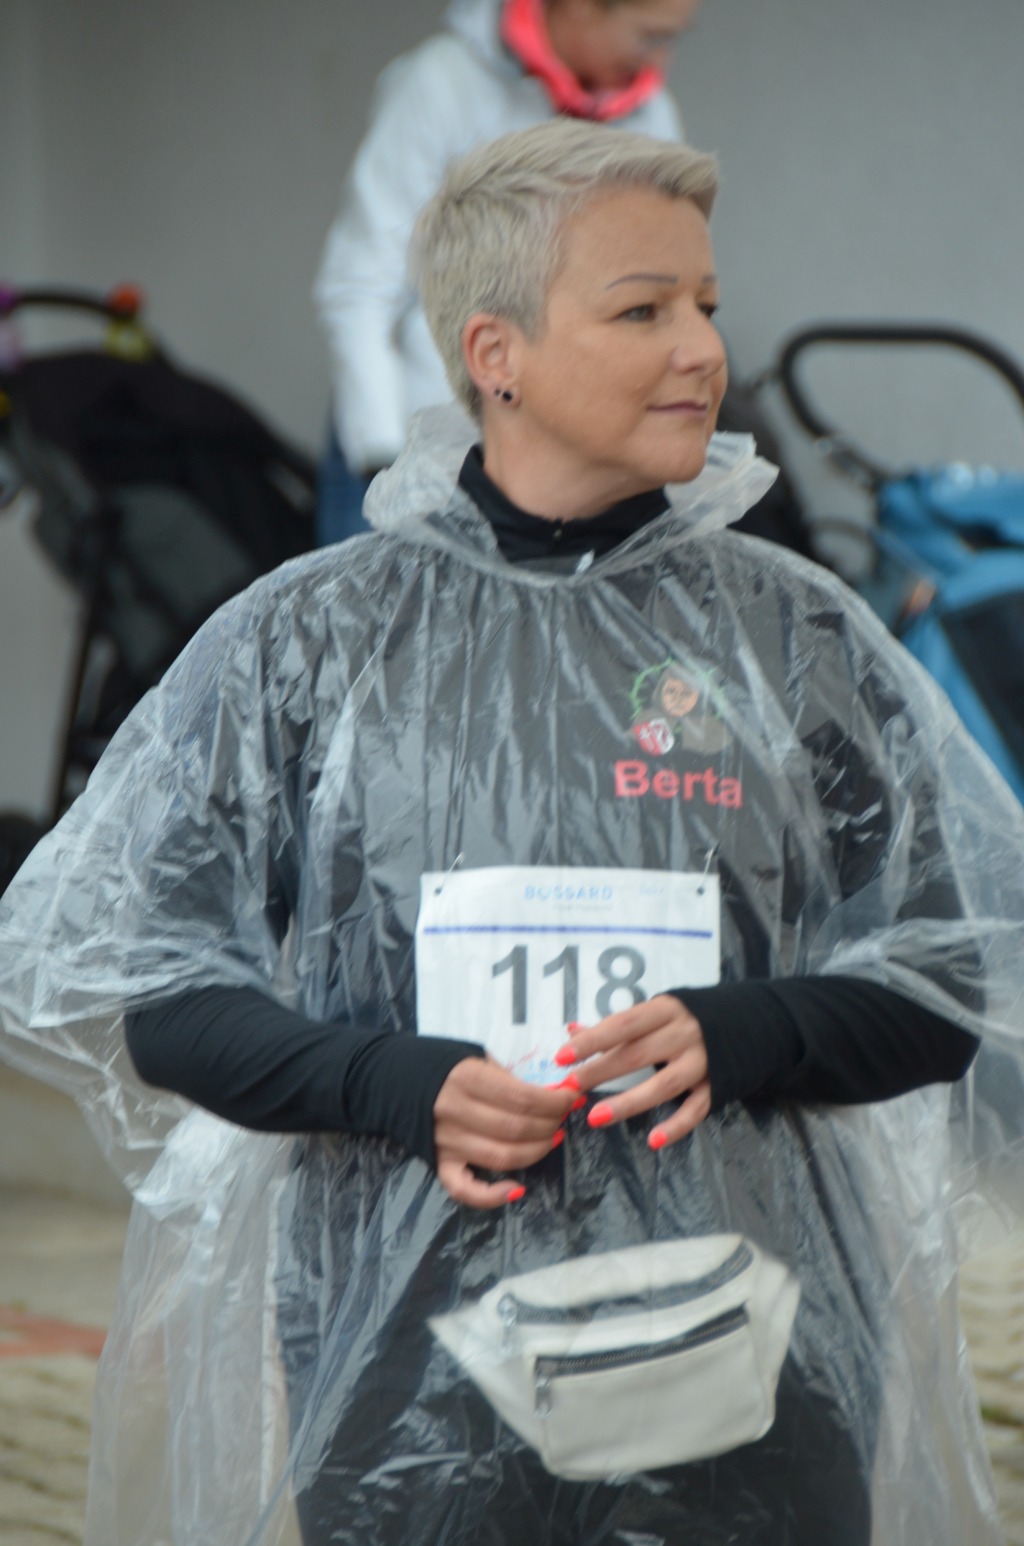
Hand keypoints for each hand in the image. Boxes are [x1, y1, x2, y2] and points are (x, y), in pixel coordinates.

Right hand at [433, 1057, 575, 1209]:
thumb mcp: (478, 1057)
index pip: (523, 1098)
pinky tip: (517, 1189)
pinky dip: (492, 1196)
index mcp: (468, 1078)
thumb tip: (554, 1093)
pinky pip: (465, 1189)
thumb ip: (511, 1079)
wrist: (395, 1078)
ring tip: (553, 1139)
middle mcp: (456, 1111)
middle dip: (551, 1124)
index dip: (555, 1101)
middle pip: (517, 1128)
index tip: (573, 1098)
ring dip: (537, 1151)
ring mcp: (447, 1141)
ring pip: (502, 1157)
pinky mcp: (439, 1163)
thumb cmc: (445, 1065)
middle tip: (565, 1118)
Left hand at [558, 995, 710, 1149]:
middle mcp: (684, 1033)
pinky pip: (696, 1110)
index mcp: (665, 1010)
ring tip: (596, 1117)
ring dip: (628, 1102)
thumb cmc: (688, 1019)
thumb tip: (572, 1030)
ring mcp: (703, 1061)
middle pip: (638, 1054)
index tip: (562, 1056)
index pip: (623, 1024)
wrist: (749, 1024)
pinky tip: (654, 1140)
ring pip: (663, 1085)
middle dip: (601, 1071)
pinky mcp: (717, 1086)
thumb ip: (615, 1026)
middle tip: (571, 1086)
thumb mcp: (656, 1013)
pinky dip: (676, 1126)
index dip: (592, 1040)